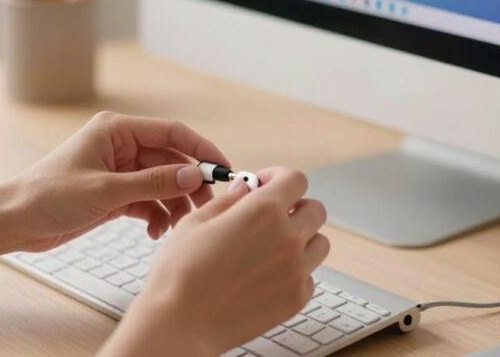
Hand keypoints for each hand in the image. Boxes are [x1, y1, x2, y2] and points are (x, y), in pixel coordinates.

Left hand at [2, 111, 229, 252]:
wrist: (14, 221)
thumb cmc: (48, 196)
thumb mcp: (106, 190)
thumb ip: (154, 183)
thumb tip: (195, 175)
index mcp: (116, 129)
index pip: (172, 132)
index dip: (201, 149)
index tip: (224, 170)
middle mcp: (120, 145)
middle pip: (171, 160)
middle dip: (189, 184)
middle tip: (205, 209)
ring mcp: (118, 170)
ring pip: (162, 183)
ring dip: (173, 205)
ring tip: (176, 227)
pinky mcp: (114, 194)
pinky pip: (148, 201)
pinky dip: (156, 215)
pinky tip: (155, 232)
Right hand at [102, 168, 329, 356]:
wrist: (181, 323)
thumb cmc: (180, 273)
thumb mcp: (196, 222)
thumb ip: (228, 200)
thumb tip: (245, 188)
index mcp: (264, 211)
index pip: (295, 180)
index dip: (279, 177)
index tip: (264, 185)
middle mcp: (288, 238)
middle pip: (315, 210)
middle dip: (294, 206)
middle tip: (270, 216)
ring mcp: (296, 271)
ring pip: (319, 243)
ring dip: (301, 238)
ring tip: (270, 247)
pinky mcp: (295, 300)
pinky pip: (309, 276)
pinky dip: (296, 271)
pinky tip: (267, 274)